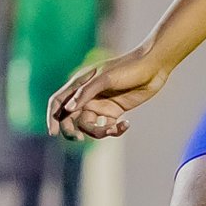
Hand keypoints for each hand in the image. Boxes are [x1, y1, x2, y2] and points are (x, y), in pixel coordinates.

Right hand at [46, 45, 169, 140]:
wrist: (153, 66)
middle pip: (70, 118)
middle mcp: (87, 96)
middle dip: (72, 131)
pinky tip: (126, 124)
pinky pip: (106, 127)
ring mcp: (100, 105)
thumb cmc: (128, 67)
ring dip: (98, 132)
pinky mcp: (114, 112)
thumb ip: (86, 93)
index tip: (53, 133)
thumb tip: (68, 109)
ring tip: (113, 129)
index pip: (58, 102)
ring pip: (89, 126)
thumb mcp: (106, 78)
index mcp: (80, 84)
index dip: (52, 117)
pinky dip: (114, 131)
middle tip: (79, 138)